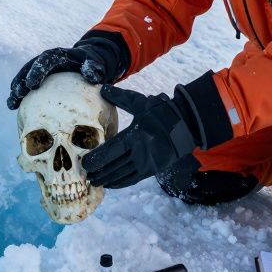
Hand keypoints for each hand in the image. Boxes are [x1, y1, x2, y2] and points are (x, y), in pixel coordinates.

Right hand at [6, 33, 126, 108]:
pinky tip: (13, 107)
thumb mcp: (95, 63)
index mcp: (58, 55)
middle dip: (22, 80)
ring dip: (16, 89)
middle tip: (18, 93)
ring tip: (11, 103)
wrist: (87, 63)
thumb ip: (93, 67)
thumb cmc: (92, 64)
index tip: (32, 84)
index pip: (46, 60)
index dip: (37, 71)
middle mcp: (45, 60)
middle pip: (29, 68)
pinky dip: (18, 94)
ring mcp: (39, 69)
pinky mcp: (37, 78)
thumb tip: (92, 76)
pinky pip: (25, 86)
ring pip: (23, 77)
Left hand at [81, 84, 199, 188]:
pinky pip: (131, 180)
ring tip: (94, 180)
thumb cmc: (161, 113)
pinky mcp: (151, 170)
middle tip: (85, 173)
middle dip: (98, 171)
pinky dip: (119, 183)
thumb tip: (102, 88)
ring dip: (106, 180)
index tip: (84, 162)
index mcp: (135, 136)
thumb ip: (120, 97)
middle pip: (113, 166)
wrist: (186, 127)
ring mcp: (146, 163)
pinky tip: (109, 183)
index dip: (96, 159)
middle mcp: (140, 153)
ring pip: (121, 175)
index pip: (110, 151)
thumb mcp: (141, 103)